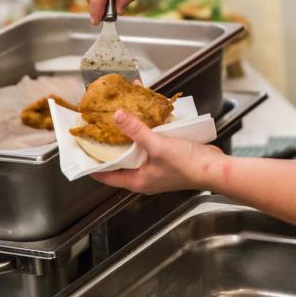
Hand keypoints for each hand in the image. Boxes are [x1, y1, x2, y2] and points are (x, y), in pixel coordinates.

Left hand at [91, 109, 224, 193]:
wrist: (214, 168)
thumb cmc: (187, 166)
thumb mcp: (157, 146)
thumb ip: (136, 130)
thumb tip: (117, 116)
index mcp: (137, 180)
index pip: (106, 176)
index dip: (92, 164)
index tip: (81, 150)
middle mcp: (144, 176)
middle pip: (121, 159)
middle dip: (112, 143)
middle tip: (100, 127)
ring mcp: (156, 167)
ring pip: (137, 150)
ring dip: (131, 134)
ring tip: (121, 118)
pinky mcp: (168, 158)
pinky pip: (151, 144)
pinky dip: (147, 132)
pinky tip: (146, 118)